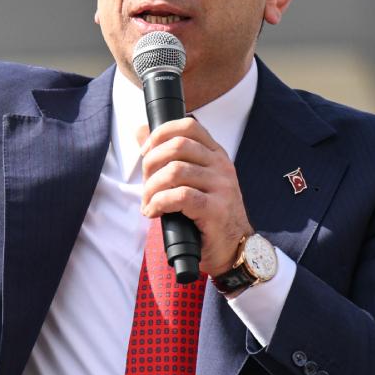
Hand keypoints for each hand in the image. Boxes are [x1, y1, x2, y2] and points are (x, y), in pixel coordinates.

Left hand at [137, 118, 251, 276]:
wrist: (233, 248)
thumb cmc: (207, 214)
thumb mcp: (191, 180)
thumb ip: (167, 155)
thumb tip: (141, 130)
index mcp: (215, 155)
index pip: (189, 126)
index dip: (161, 133)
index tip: (146, 151)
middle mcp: (221, 166)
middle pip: (177, 146)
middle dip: (151, 163)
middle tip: (145, 184)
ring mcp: (221, 187)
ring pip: (175, 171)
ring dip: (151, 188)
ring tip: (148, 203)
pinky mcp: (216, 209)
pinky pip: (179, 196)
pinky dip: (159, 203)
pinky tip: (154, 212)